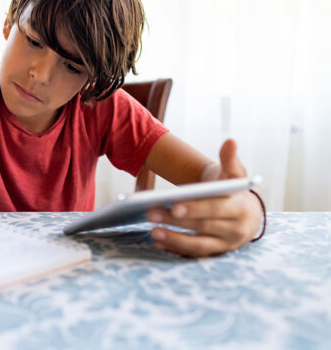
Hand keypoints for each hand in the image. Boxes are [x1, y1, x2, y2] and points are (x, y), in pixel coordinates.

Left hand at [146, 139, 262, 256]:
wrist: (247, 213)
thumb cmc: (234, 190)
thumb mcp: (234, 174)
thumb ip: (230, 159)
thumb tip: (230, 141)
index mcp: (241, 208)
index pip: (217, 209)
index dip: (196, 208)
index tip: (174, 205)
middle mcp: (236, 230)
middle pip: (203, 227)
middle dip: (175, 221)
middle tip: (150, 213)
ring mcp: (226, 245)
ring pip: (198, 245)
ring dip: (174, 239)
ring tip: (152, 231)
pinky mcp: (215, 254)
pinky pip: (194, 254)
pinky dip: (175, 250)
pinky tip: (158, 243)